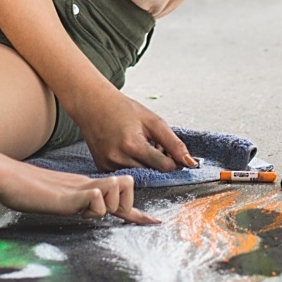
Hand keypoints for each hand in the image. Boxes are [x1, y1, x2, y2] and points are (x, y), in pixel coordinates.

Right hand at [0, 159, 157, 224]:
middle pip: (127, 185)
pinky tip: (75, 208)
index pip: (119, 193)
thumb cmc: (26, 190)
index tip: (154, 221)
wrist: (8, 177)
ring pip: (115, 189)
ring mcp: (79, 188)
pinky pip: (95, 198)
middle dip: (123, 203)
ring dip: (106, 205)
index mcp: (85, 186)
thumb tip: (88, 210)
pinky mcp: (69, 196)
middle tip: (97, 211)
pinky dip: (93, 207)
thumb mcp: (57, 200)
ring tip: (81, 209)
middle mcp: (87, 184)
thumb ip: (75, 204)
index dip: (137, 210)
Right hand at [74, 88, 197, 172]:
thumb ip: (174, 143)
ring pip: (140, 176)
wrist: (92, 105)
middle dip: (159, 163)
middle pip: (153, 173)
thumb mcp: (152, 121)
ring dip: (146, 166)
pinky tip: (128, 151)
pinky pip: (126, 175)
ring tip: (140, 147)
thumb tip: (190, 163)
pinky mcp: (102, 169)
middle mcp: (118, 159)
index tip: (170, 152)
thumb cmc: (122, 109)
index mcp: (133, 145)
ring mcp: (108, 166)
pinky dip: (132, 167)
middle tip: (153, 146)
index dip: (173, 161)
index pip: (164, 167)